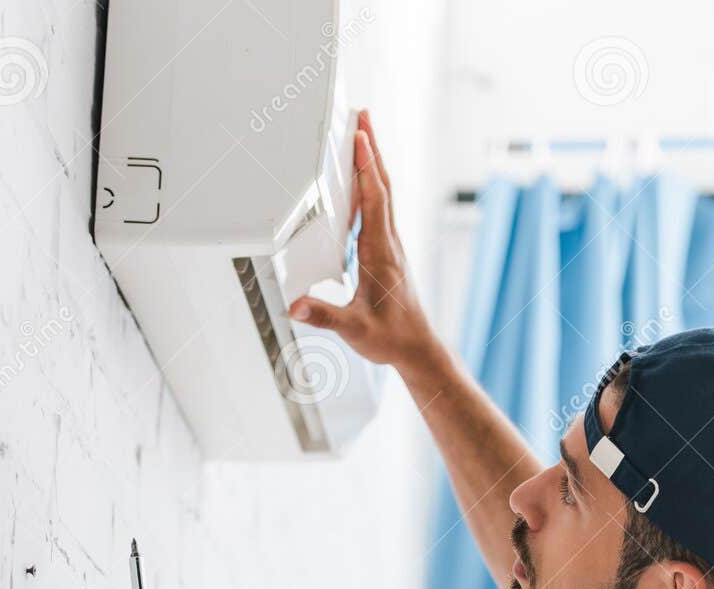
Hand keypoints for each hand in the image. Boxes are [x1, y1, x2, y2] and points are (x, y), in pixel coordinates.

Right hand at [288, 111, 433, 377]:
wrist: (417, 348)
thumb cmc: (392, 337)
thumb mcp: (354, 330)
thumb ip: (324, 317)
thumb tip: (296, 305)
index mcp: (381, 253)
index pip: (375, 200)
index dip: (367, 167)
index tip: (360, 135)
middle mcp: (389, 243)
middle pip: (382, 186)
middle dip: (372, 149)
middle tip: (363, 115)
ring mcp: (390, 246)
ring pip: (382, 194)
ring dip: (372, 163)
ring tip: (362, 134)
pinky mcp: (387, 252)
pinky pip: (378, 209)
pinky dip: (370, 186)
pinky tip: (361, 182)